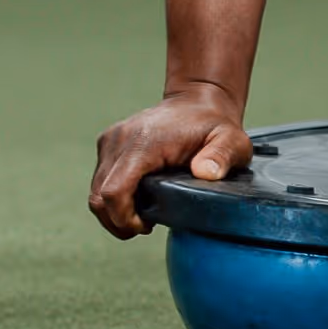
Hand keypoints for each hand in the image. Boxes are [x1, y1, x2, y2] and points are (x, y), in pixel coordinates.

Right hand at [88, 88, 252, 238]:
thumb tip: (205, 172)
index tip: (146, 226)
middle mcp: (120, 139)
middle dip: (117, 221)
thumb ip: (222, 156)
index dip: (124, 219)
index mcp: (144, 142)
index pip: (115, 191)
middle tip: (145, 227)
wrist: (196, 101)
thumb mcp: (231, 141)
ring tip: (142, 215)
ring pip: (96, 191)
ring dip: (114, 211)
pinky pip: (100, 180)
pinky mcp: (108, 143)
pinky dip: (113, 196)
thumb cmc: (214, 125)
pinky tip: (138, 198)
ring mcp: (111, 140)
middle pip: (99, 196)